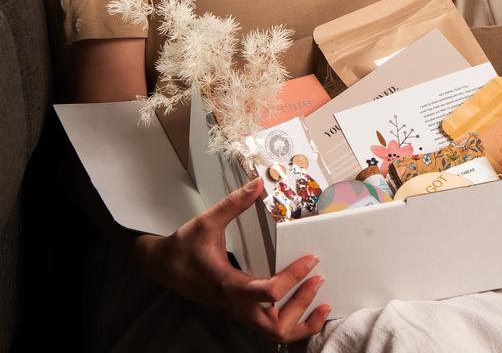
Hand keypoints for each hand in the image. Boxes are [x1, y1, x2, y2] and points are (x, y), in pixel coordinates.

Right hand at [131, 178, 329, 343]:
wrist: (163, 267)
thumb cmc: (183, 247)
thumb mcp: (207, 221)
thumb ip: (234, 203)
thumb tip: (257, 184)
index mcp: (228, 285)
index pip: (268, 292)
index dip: (293, 277)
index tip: (311, 259)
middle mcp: (235, 305)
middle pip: (275, 327)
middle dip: (302, 308)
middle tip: (319, 281)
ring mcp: (237, 311)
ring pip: (273, 333)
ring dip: (300, 322)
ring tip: (321, 303)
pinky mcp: (239, 311)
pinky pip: (268, 326)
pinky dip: (290, 321)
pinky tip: (304, 306)